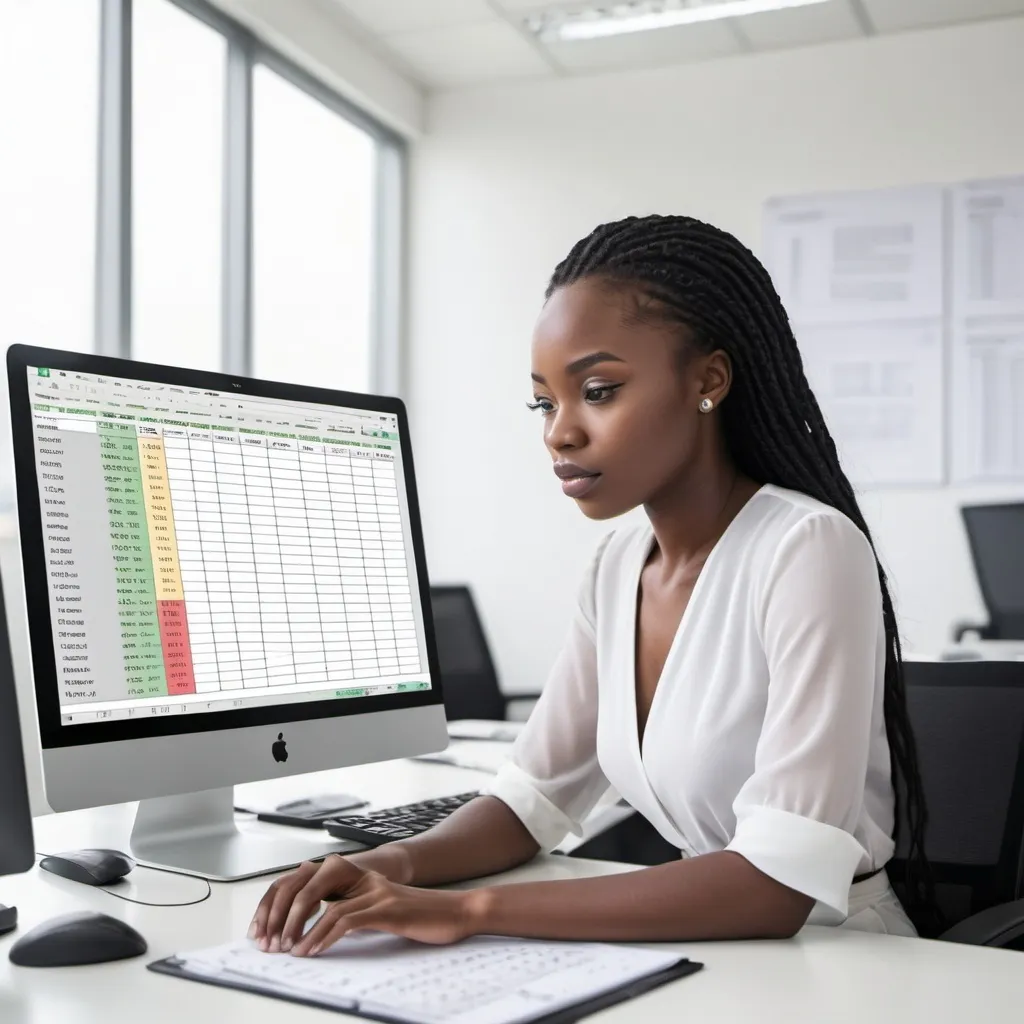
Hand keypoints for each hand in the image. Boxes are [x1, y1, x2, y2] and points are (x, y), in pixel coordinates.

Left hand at [249, 855, 482, 955]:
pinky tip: (313, 951)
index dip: (282, 902)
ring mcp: (375, 892)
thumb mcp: (382, 911)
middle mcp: (364, 879)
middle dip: (284, 916)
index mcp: (360, 878)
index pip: (309, 881)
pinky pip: (346, 919)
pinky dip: (324, 936)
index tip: (265, 929)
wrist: (459, 912)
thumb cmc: (422, 917)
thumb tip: (323, 925)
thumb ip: (355, 911)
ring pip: (326, 905)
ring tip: (287, 951)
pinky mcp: (386, 908)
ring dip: (301, 930)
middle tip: (269, 942)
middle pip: (310, 888)